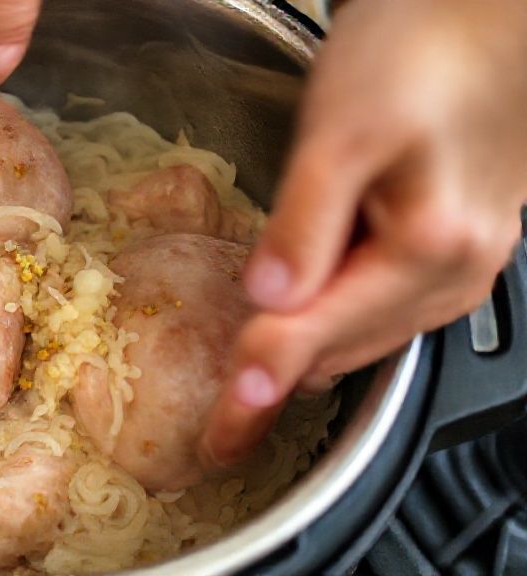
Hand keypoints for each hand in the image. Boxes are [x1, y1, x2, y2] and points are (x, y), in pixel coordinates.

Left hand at [201, 0, 526, 466]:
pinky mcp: (444, 254)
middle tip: (217, 414)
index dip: (260, 384)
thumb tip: (271, 301)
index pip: (318, 336)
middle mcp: (451, 276)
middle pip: (341, 351)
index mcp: (427, 250)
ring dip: (301, 356)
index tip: (220, 433)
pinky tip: (294, 318)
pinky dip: (328, 325)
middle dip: (276, 379)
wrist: (473, 17)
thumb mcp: (343, 133)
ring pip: (359, 339)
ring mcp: (455, 270)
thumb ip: (306, 223)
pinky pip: (375, 313)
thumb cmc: (413, 56)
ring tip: (244, 375)